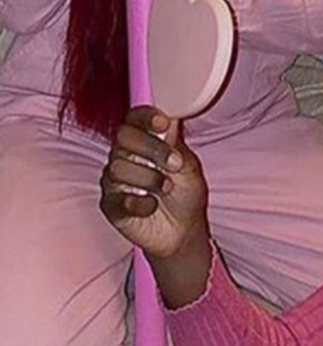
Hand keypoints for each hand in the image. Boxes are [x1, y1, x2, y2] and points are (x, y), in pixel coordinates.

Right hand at [100, 106, 207, 259]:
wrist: (183, 229)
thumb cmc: (185, 192)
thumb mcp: (188, 165)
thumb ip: (175, 143)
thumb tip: (170, 116)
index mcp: (144, 139)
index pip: (134, 117)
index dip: (145, 117)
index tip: (163, 123)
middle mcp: (124, 155)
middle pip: (123, 137)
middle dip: (151, 148)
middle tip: (174, 163)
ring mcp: (114, 180)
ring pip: (118, 167)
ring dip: (149, 178)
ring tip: (166, 188)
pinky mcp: (110, 205)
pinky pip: (115, 198)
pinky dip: (139, 203)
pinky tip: (151, 206)